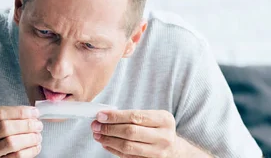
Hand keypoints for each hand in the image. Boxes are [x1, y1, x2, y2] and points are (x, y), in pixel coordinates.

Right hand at [0, 106, 42, 157]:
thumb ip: (8, 118)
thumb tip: (33, 114)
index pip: (0, 112)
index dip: (20, 111)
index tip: (35, 112)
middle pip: (6, 127)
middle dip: (27, 125)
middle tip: (39, 125)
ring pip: (11, 142)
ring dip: (30, 138)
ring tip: (38, 136)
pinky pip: (16, 156)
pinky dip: (30, 150)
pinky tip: (36, 146)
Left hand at [91, 110, 210, 157]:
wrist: (174, 150)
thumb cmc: (159, 130)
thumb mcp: (153, 118)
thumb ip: (133, 116)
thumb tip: (105, 116)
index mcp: (164, 120)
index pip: (135, 116)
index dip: (115, 116)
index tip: (100, 116)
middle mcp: (164, 137)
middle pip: (130, 132)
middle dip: (109, 129)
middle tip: (95, 126)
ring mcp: (158, 152)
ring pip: (127, 146)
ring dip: (108, 140)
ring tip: (97, 135)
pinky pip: (127, 156)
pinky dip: (113, 149)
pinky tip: (105, 144)